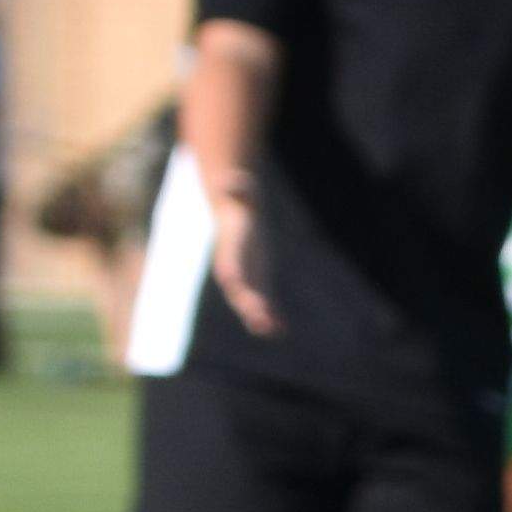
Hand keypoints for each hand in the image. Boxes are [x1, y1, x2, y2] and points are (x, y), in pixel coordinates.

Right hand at [204, 180, 275, 336]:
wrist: (237, 218)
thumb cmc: (240, 204)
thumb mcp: (242, 194)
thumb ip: (239, 189)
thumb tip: (233, 181)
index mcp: (230, 251)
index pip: (230, 267)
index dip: (234, 277)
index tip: (237, 289)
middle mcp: (235, 269)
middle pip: (240, 291)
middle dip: (249, 306)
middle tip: (261, 320)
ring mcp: (246, 278)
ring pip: (251, 303)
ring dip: (260, 317)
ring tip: (271, 330)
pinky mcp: (257, 282)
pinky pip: (264, 303)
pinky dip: (272, 316)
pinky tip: (281, 330)